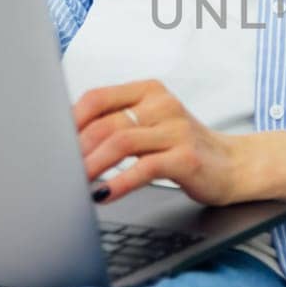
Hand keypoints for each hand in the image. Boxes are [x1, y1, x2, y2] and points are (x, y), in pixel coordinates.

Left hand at [72, 79, 242, 206]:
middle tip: (55, 171)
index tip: (50, 143)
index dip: (69, 120)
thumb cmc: (184, 147)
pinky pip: (144, 168)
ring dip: (91, 166)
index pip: (98, 98)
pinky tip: (103, 195)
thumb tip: (66, 141)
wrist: (235, 165)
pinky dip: (118, 183)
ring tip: (73, 184)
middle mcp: (162, 105)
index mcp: (149, 91)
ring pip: (120, 142)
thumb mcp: (152, 126)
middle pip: (105, 122)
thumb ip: (117, 124)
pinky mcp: (186, 157)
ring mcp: (176, 130)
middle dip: (75, 150)